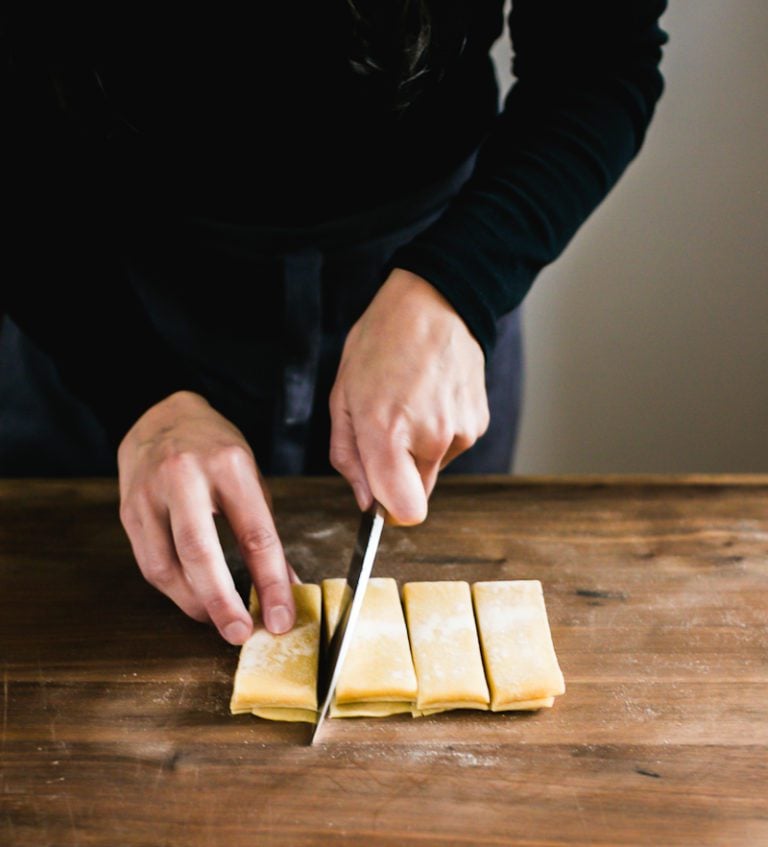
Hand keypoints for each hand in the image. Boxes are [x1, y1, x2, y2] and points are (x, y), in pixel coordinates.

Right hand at [117, 391, 294, 643]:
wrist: (163, 415)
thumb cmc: (215, 449)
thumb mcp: (251, 479)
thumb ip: (265, 532)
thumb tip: (286, 585)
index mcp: (230, 465)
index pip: (255, 535)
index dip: (271, 583)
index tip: (282, 617)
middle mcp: (186, 476)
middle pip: (202, 553)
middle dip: (224, 602)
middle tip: (241, 634)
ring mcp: (151, 492)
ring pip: (167, 565)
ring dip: (195, 602)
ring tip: (218, 620)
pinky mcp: (128, 509)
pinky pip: (149, 562)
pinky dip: (173, 589)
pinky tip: (193, 598)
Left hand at [329, 268, 488, 523]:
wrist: (435, 302)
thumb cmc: (381, 343)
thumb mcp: (342, 397)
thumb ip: (349, 458)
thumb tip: (366, 501)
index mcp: (387, 432)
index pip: (404, 512)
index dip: (388, 512)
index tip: (378, 496)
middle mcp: (430, 438)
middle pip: (415, 493)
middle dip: (397, 474)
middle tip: (386, 428)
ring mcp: (459, 431)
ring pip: (433, 468)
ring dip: (418, 449)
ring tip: (409, 401)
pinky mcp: (477, 423)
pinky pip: (451, 446)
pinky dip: (438, 432)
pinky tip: (430, 396)